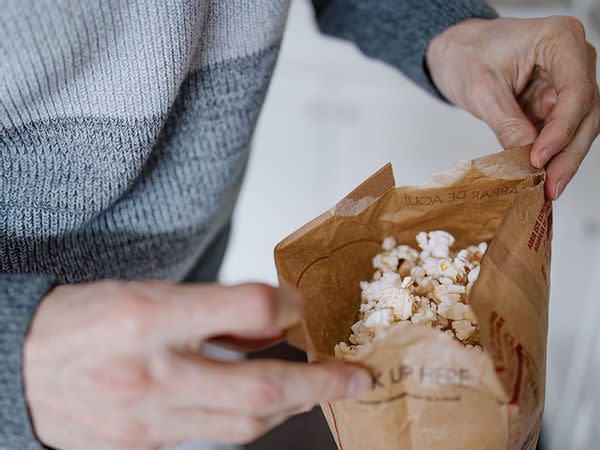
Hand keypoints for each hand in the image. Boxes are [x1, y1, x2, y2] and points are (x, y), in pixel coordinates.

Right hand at [24, 281, 370, 449]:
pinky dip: (250, 419)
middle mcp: (150, 374)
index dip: (286, 303)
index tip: (301, 304)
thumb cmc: (80, 322)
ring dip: (292, 406)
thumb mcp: (143, 290)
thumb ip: (210, 306)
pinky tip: (267, 404)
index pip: (243, 306)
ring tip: (321, 390)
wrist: (16, 370)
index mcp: (146, 318)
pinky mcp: (144, 448)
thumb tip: (271, 317)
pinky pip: (214, 438)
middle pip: (257, 386)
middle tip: (355, 377)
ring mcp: (148, 422)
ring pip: (243, 424)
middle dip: (319, 383)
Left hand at [427, 16, 599, 198]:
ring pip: (579, 126)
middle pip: (586, 112)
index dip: (562, 129)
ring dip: (564, 159)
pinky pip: (561, 131)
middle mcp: (572, 59)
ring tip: (547, 188)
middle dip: (569, 153)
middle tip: (551, 186)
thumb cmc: (466, 53)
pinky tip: (542, 176)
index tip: (540, 158)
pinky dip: (553, 154)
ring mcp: (567, 81)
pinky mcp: (555, 101)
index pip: (576, 90)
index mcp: (559, 39)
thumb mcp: (481, 88)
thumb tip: (527, 157)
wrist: (456, 50)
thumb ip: (507, 122)